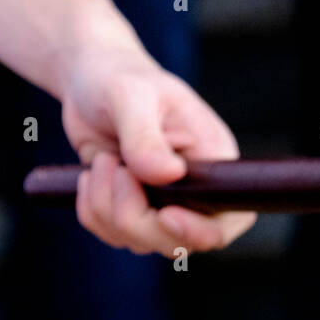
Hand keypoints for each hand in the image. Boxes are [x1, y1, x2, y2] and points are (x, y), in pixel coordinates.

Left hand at [61, 44, 254, 256]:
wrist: (90, 82)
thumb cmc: (119, 77)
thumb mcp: (131, 94)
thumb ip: (145, 135)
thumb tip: (167, 175)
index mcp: (213, 160)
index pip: (229, 218)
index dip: (201, 230)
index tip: (165, 214)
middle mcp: (193, 190)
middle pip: (176, 242)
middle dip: (134, 217)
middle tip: (111, 166)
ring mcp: (161, 205)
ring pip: (139, 241)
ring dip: (105, 207)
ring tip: (102, 160)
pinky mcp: (131, 211)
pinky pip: (111, 235)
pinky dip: (92, 211)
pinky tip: (91, 174)